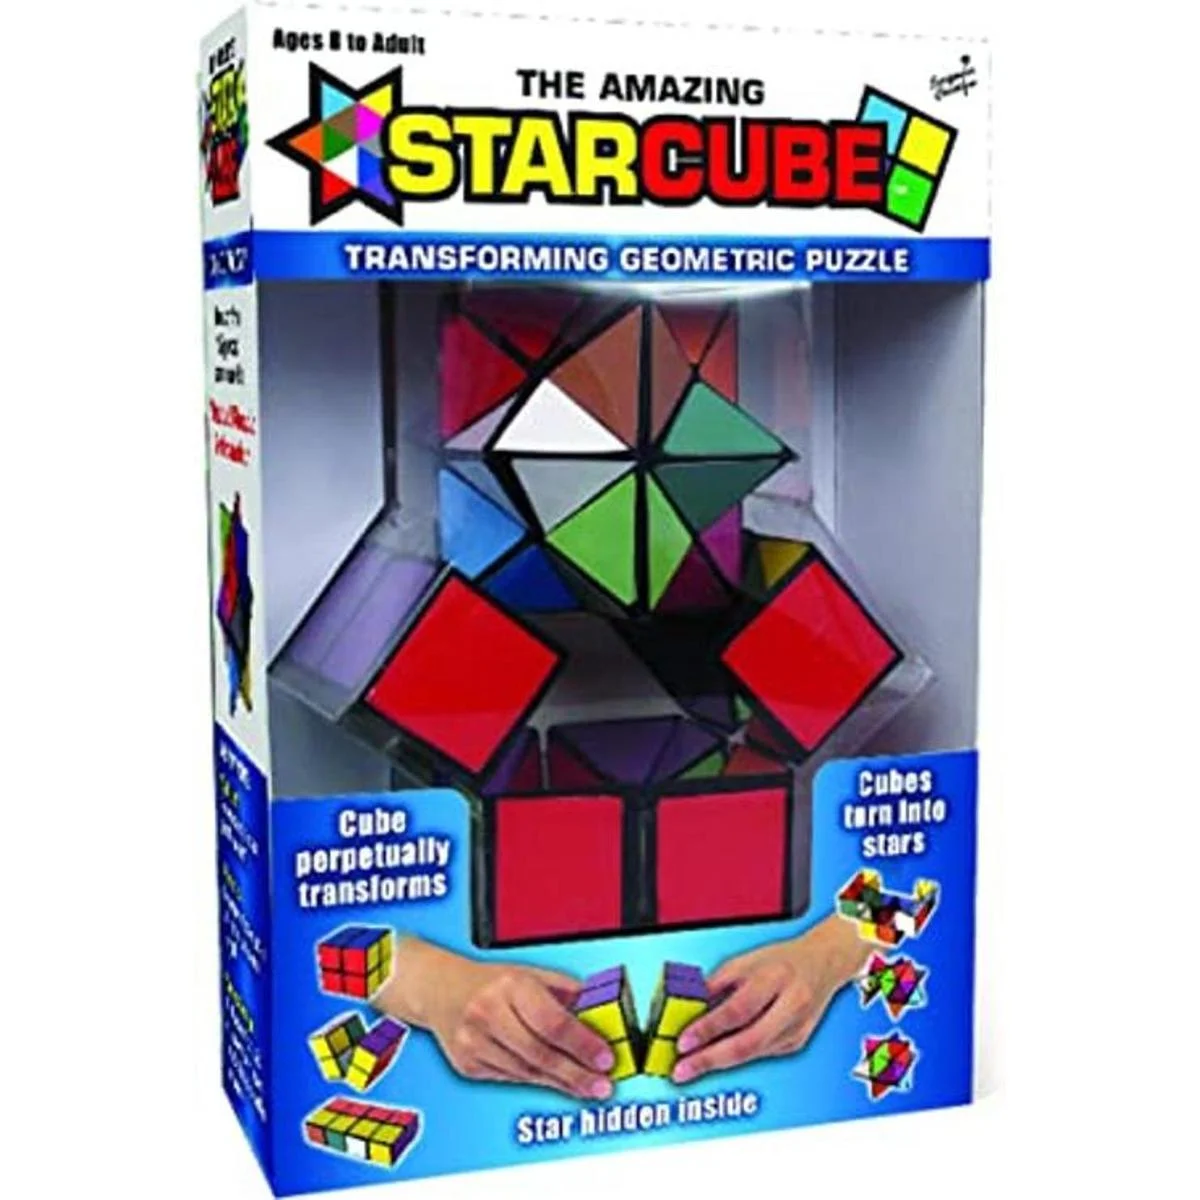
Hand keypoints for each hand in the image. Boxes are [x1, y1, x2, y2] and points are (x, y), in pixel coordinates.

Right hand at [379, 939, 615, 1098]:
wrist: (439, 988)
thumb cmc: (491, 981)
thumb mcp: (531, 975)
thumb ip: (566, 994)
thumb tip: (600, 1017)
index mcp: (509, 985)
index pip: (553, 1021)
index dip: (583, 1044)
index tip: (605, 1058)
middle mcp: (488, 1013)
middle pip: (540, 1053)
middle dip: (576, 1074)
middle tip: (602, 1085)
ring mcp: (474, 1042)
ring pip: (526, 1072)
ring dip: (560, 1082)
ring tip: (586, 1087)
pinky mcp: (467, 1065)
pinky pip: (511, 1078)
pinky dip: (537, 1080)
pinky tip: (556, 1080)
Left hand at [673, 916, 868, 1082]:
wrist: (822, 963)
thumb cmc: (781, 960)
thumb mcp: (744, 962)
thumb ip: (716, 984)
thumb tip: (687, 1008)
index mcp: (776, 978)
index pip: (738, 1010)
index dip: (708, 1028)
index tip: (683, 1042)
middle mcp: (791, 1005)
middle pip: (748, 1042)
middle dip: (710, 1059)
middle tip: (682, 1069)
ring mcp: (797, 1028)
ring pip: (753, 1054)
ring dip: (719, 1062)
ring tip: (691, 1066)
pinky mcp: (796, 1043)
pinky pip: (760, 1053)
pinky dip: (737, 1056)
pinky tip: (717, 1056)